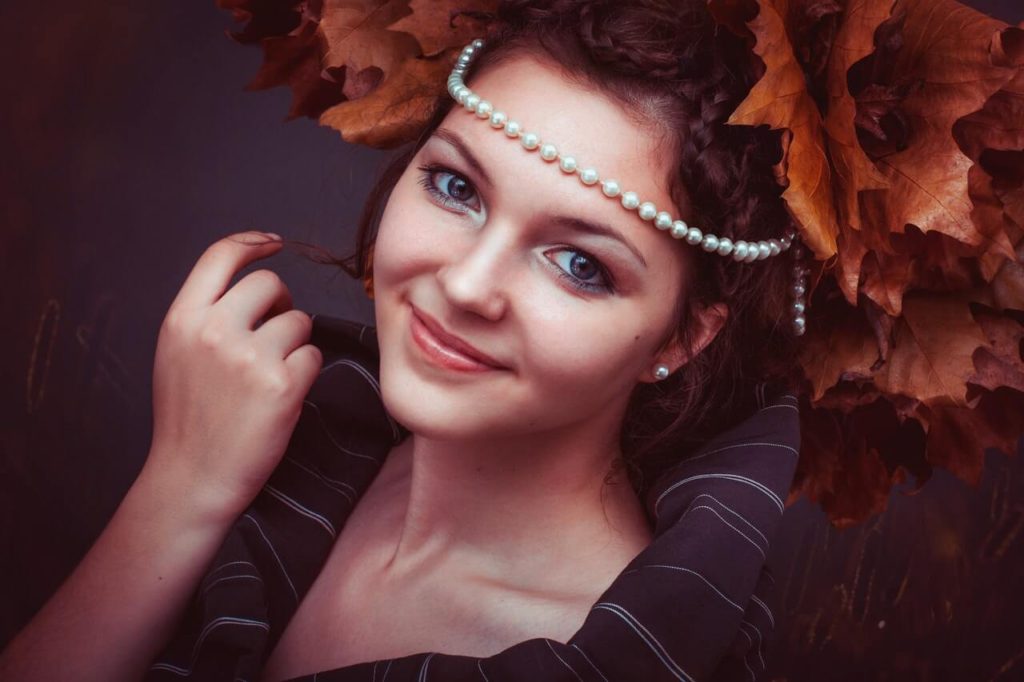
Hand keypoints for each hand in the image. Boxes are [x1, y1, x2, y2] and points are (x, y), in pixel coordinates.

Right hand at [146, 231, 322, 519]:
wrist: (192, 478)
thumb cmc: (189, 419)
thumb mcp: (178, 355)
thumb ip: (207, 316)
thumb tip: (253, 285)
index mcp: (182, 320)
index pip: (220, 257)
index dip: (251, 243)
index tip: (274, 244)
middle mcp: (214, 330)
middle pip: (270, 284)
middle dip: (281, 304)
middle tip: (275, 335)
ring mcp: (249, 356)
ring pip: (300, 321)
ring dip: (295, 344)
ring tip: (270, 378)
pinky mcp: (282, 384)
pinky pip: (314, 356)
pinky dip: (306, 373)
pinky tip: (282, 397)